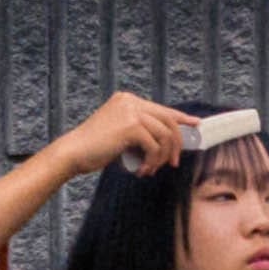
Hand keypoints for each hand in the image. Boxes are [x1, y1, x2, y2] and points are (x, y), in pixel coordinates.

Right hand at [61, 92, 196, 178]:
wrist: (72, 153)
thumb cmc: (94, 148)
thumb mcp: (120, 134)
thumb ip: (141, 131)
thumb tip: (167, 142)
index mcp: (127, 100)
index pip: (162, 108)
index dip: (181, 118)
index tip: (196, 125)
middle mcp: (130, 101)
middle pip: (168, 121)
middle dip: (175, 144)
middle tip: (172, 163)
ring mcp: (130, 112)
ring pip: (164, 135)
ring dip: (161, 157)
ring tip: (149, 169)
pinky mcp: (130, 126)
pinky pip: (154, 146)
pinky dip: (151, 161)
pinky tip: (141, 170)